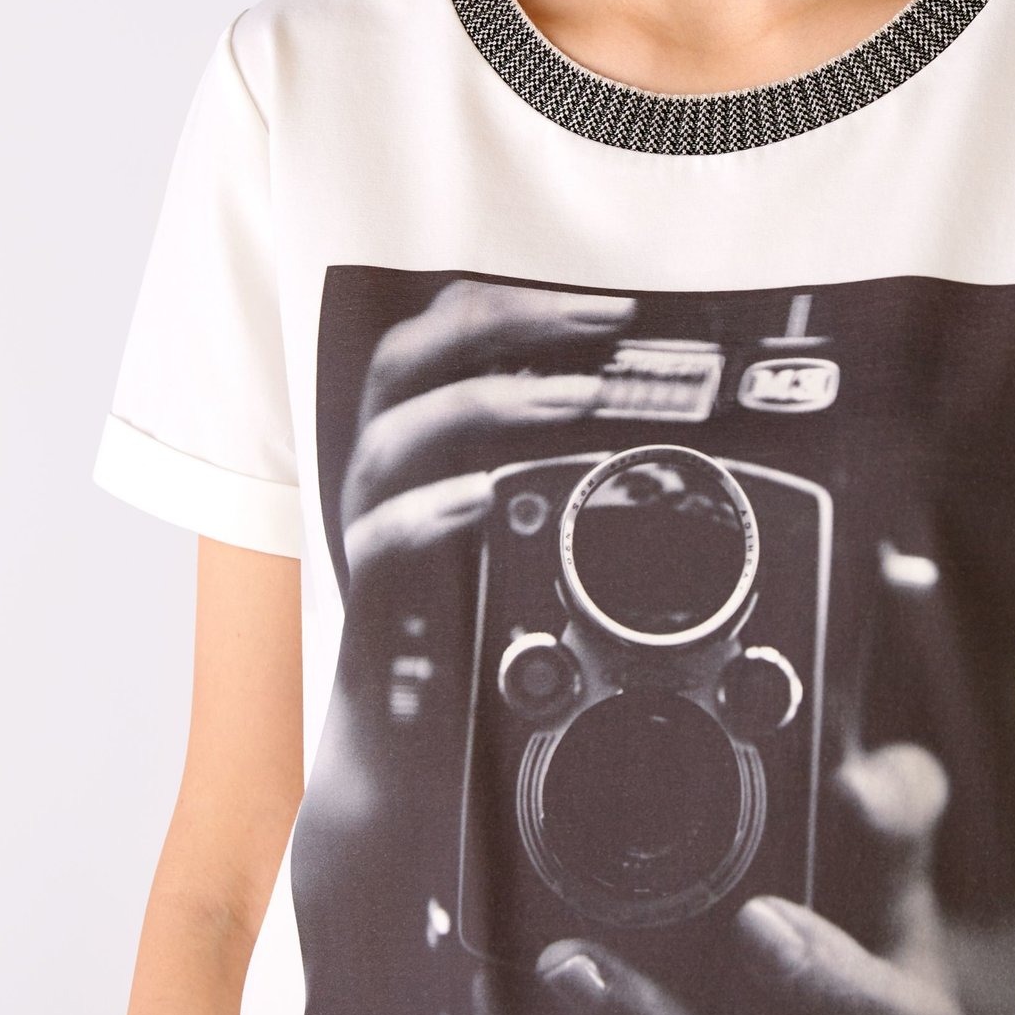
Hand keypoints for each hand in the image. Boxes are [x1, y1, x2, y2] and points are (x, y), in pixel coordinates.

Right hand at [338, 276, 637, 614]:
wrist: (415, 709)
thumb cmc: (476, 595)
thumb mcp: (527, 511)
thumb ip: (563, 454)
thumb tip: (644, 407)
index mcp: (421, 428)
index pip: (446, 332)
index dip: (522, 305)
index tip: (612, 308)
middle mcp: (387, 462)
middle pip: (405, 357)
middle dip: (499, 323)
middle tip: (594, 323)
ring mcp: (369, 520)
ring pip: (391, 438)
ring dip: (484, 404)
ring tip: (571, 399)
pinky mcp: (370, 589)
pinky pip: (378, 540)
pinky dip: (425, 514)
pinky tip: (479, 500)